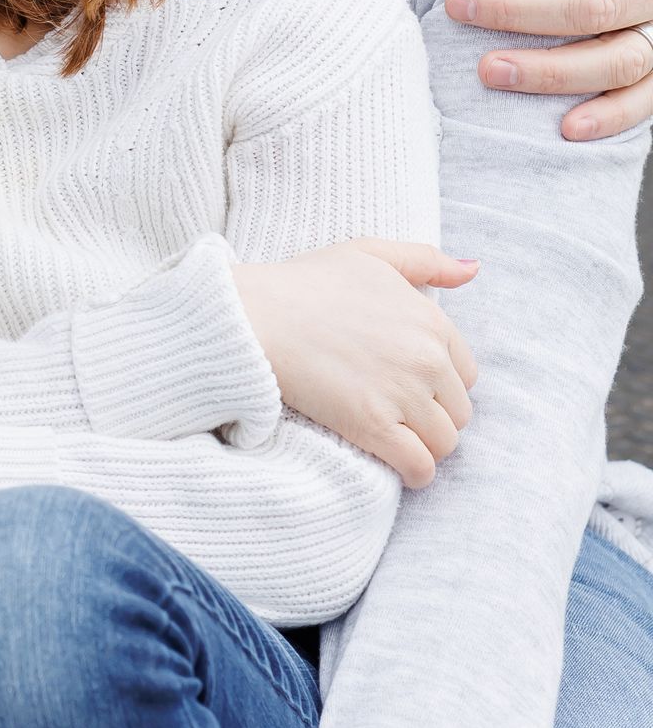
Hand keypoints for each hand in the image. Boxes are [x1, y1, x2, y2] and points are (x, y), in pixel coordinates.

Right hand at [230, 242, 477, 487]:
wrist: (254, 315)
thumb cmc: (304, 283)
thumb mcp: (369, 254)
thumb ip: (426, 260)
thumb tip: (473, 270)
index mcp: (431, 321)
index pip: (466, 374)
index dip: (441, 386)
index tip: (412, 390)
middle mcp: (426, 359)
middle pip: (458, 412)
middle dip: (435, 418)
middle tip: (400, 418)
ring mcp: (402, 394)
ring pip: (444, 442)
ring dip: (426, 448)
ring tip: (398, 443)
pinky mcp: (373, 427)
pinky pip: (419, 466)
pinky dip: (415, 473)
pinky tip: (400, 470)